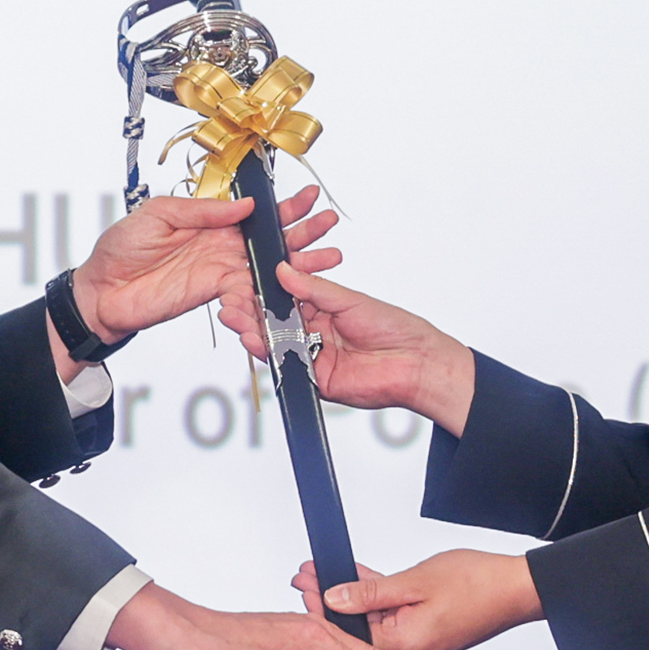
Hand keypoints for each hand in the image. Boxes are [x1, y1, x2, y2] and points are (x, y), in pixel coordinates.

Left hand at [67, 187, 344, 366]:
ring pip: (270, 267)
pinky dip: (272, 295)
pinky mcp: (217, 296)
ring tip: (328, 258)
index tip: (308, 199)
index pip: (255, 211)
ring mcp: (222, 272)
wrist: (102, 292)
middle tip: (328, 224)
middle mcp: (222, 246)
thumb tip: (244, 205)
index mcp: (210, 221)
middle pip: (272, 239)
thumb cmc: (120, 249)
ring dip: (299, 264)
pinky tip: (295, 292)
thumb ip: (202, 210)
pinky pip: (251, 296)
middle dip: (303, 231)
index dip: (283, 206)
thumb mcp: (158, 214)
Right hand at [222, 263, 478, 432]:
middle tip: (231, 303)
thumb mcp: (350, 300)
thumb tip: (283, 271)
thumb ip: (315, 289)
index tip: (244, 282)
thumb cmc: (394, 327)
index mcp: (323, 309)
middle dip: (250, 314)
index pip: (284, 299)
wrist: (417, 362)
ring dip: (253, 333)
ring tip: (236, 320)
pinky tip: (257, 341)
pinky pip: (287, 367)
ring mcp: (313, 356)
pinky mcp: (315, 379)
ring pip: (275, 345)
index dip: (264, 293)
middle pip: (274, 323)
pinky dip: (270, 355)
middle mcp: (314, 332)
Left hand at [296, 550, 537, 649]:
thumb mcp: (416, 580)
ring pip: (376, 622)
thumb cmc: (478, 583)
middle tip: (306, 574)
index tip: (303, 582)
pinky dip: (378, 603)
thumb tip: (333, 598)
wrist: (518, 589)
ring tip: (326, 575)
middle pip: (359, 628)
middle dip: (331, 599)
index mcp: (404, 644)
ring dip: (353, 599)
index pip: (348, 631)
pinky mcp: (429, 638)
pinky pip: (394, 621)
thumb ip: (370, 592)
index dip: (321, 604)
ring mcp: (420, 648)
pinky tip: (361, 585)